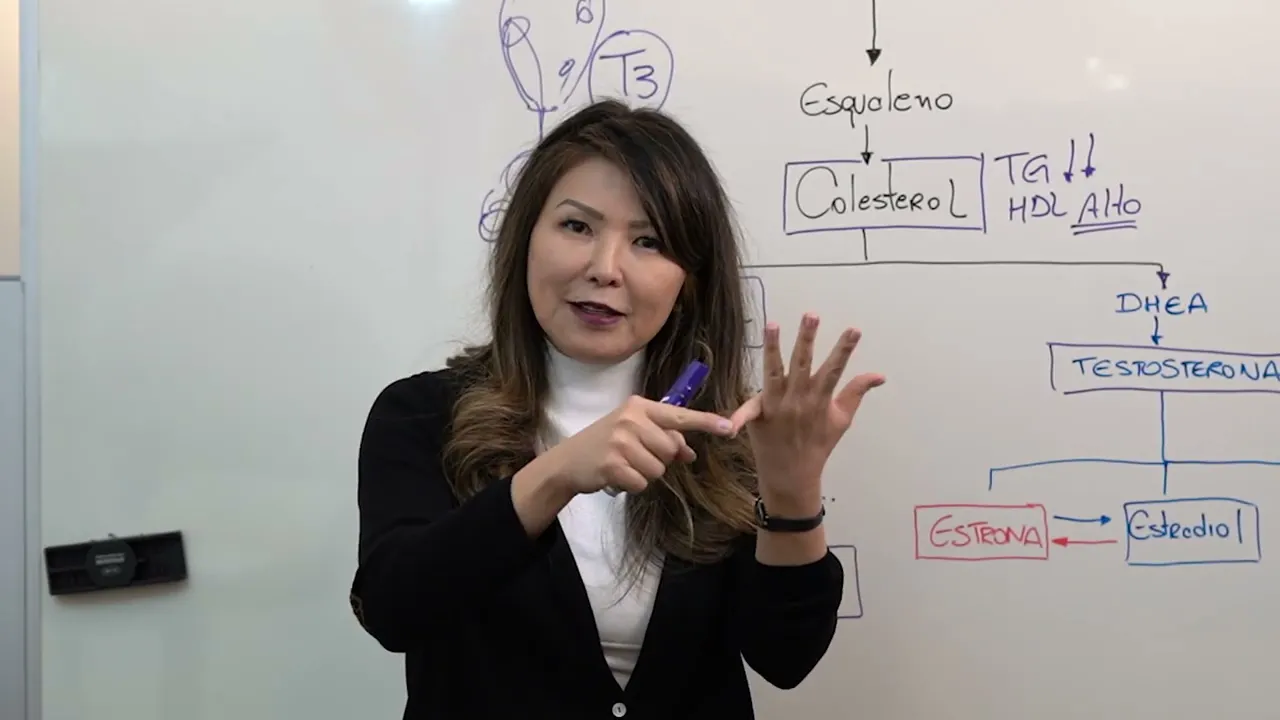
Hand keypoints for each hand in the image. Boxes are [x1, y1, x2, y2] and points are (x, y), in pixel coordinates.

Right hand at [540, 395, 736, 495]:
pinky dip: (633, 485)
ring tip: (625, 465)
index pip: (679, 415)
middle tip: (636, 456)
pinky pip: (642, 483)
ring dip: (645, 474)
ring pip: (659, 469)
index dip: (706, 422)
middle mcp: (631, 420)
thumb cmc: (605, 444)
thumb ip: (663, 438)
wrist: (568, 461)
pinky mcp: (613, 465)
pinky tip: (617, 476)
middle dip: (660, 459)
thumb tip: (690, 453)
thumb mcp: (634, 433)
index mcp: (639, 407)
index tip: (729, 427)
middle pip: (671, 449)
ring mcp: (621, 442)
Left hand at [729, 313, 884, 502]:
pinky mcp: (758, 418)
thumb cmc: (818, 444)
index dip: (844, 349)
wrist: (794, 476)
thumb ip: (857, 392)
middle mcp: (798, 401)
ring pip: (774, 372)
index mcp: (819, 400)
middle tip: (811, 315)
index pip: (834, 369)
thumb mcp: (842, 419)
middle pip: (803, 364)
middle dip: (807, 339)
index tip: (854, 330)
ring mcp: (777, 407)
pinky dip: (736, 416)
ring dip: (773, 348)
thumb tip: (880, 375)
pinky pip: (746, 412)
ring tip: (772, 324)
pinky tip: (727, 420)